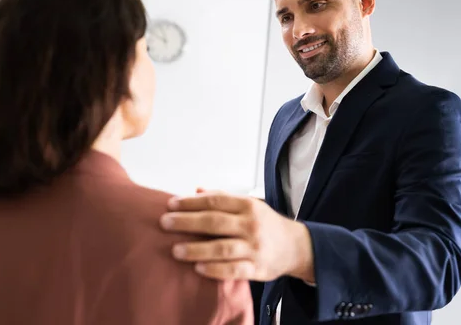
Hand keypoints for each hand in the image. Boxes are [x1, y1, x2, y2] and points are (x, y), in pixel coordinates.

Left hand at [159, 189, 314, 281]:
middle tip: (165, 222)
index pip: (215, 200)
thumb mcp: (248, 205)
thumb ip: (222, 198)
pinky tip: (197, 268)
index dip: (191, 202)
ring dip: (197, 249)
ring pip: (222, 247)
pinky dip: (215, 270)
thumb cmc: (265, 224)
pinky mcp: (257, 268)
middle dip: (187, 222)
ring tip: (175, 249)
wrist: (296, 246)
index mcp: (247, 205)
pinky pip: (234, 270)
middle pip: (215, 222)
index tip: (170, 204)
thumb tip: (195, 189)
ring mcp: (254, 247)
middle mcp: (251, 225)